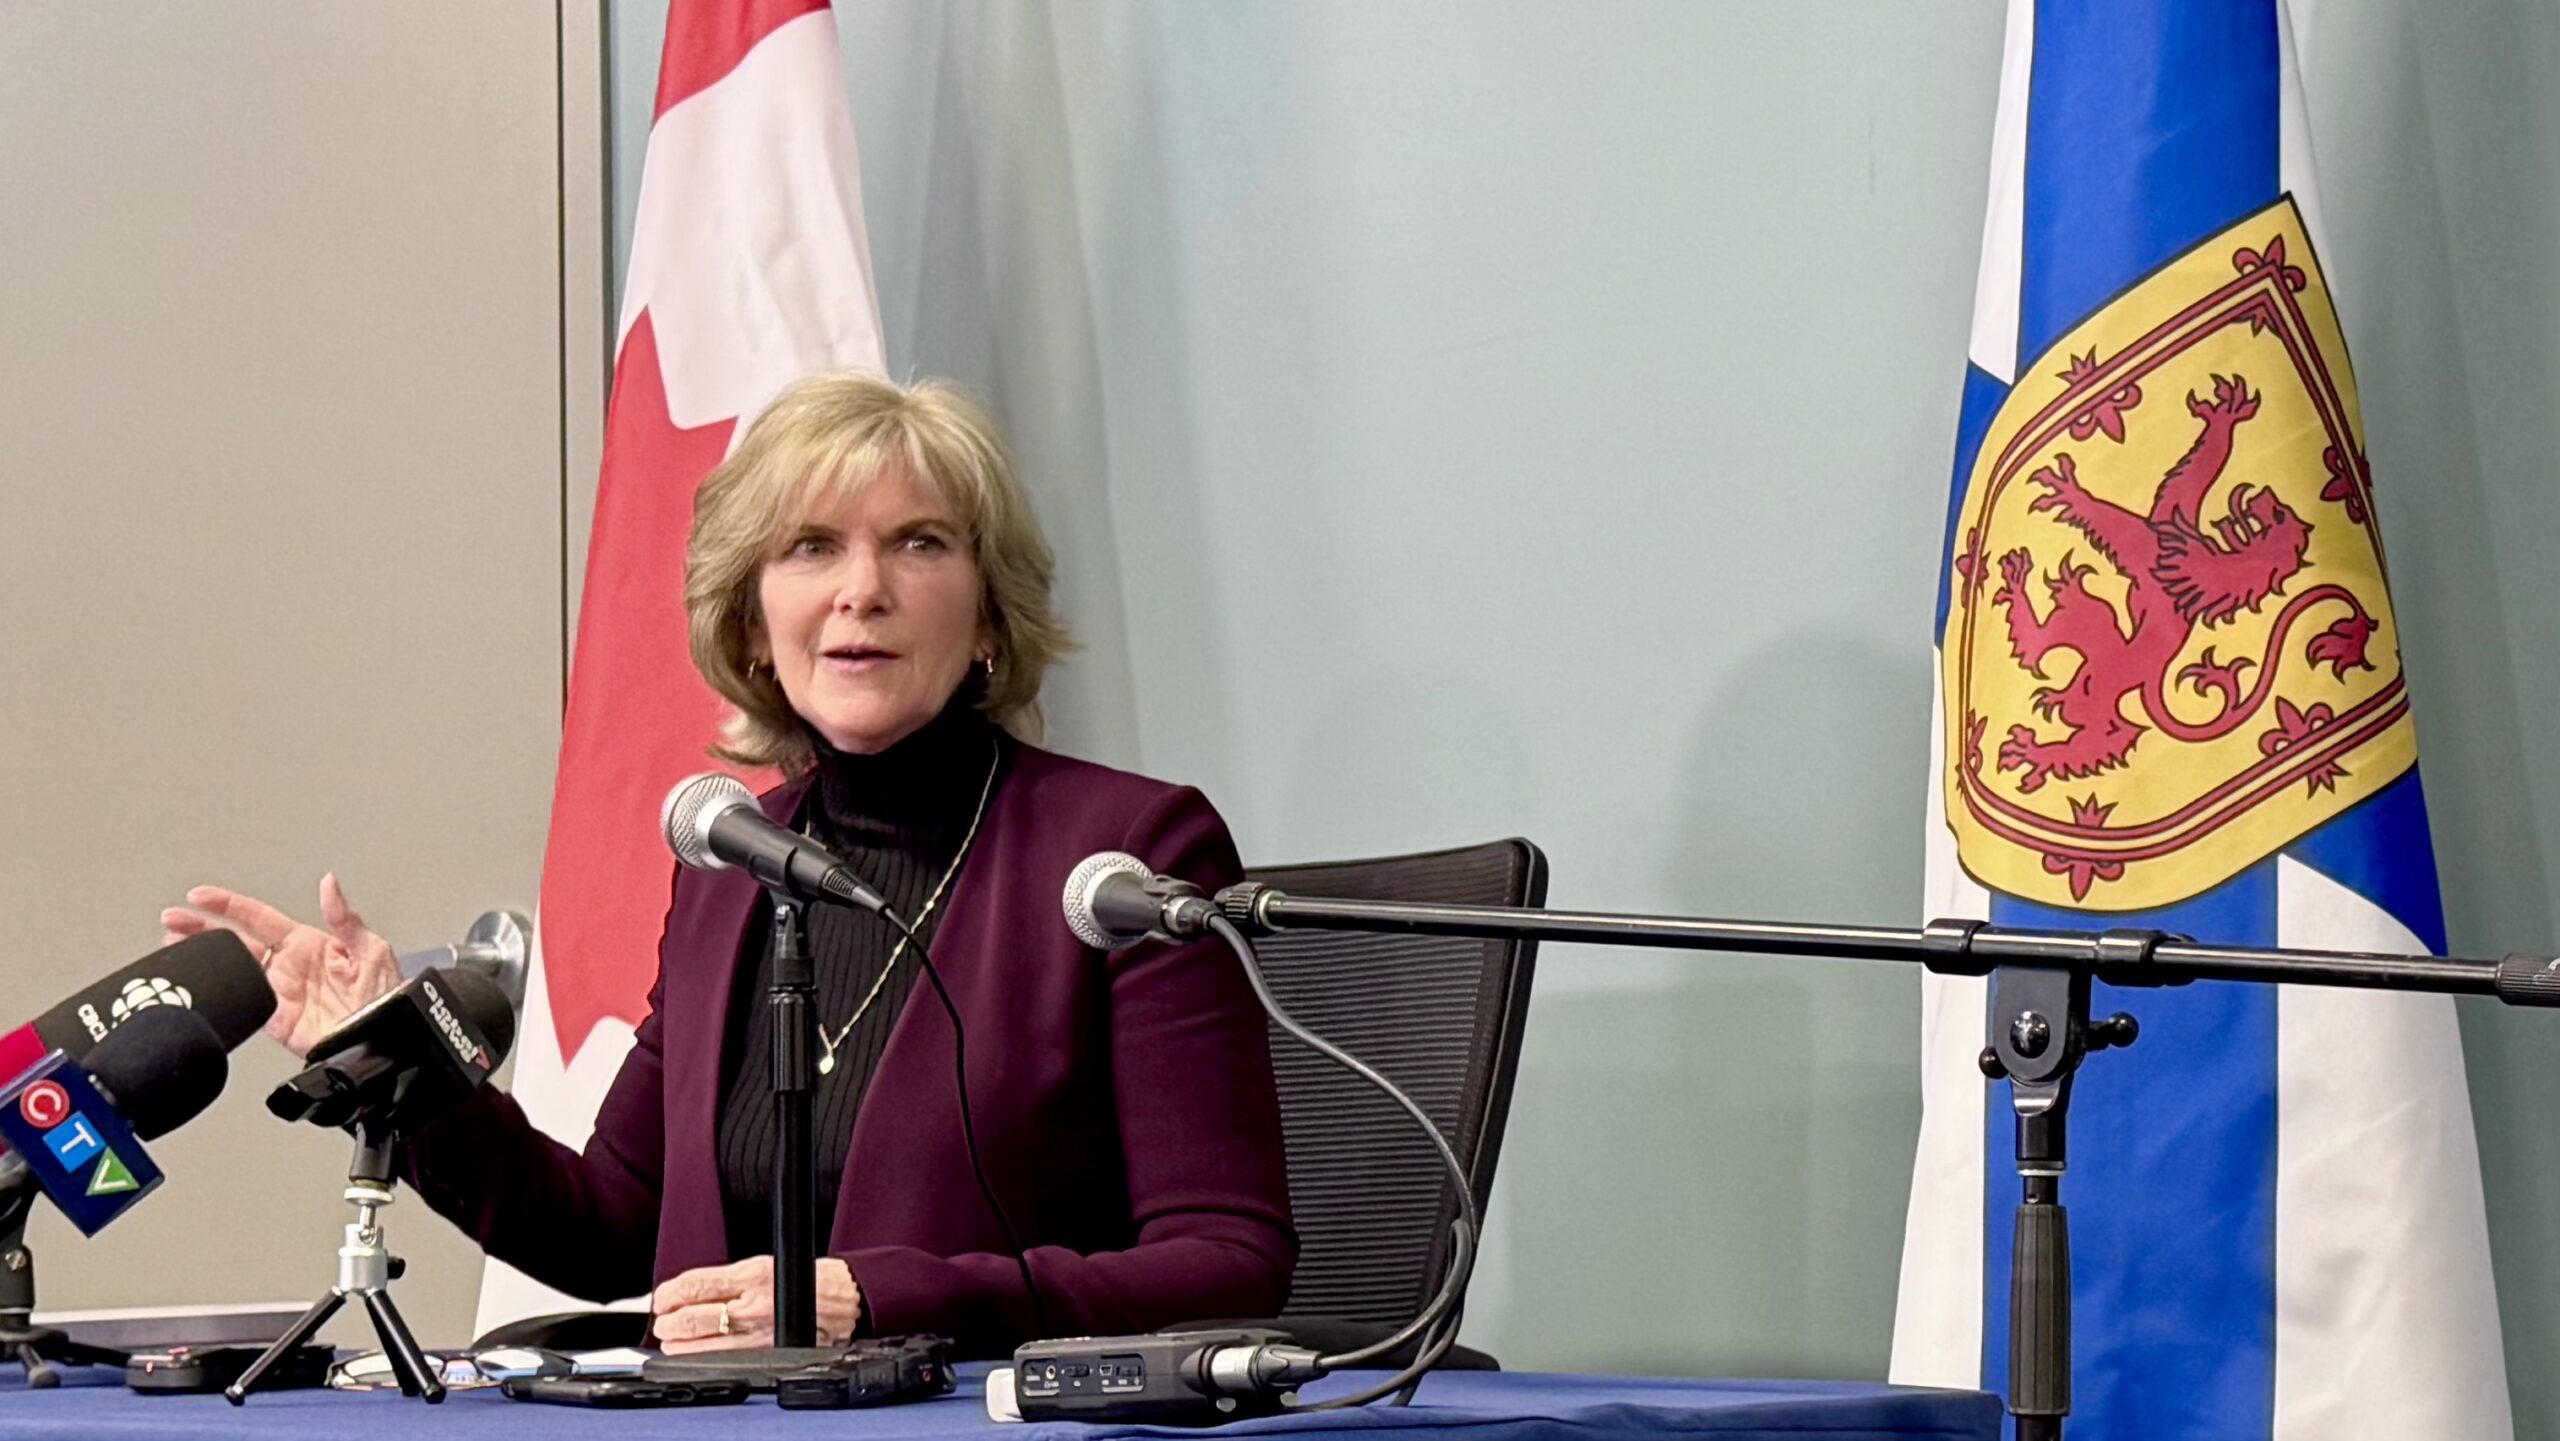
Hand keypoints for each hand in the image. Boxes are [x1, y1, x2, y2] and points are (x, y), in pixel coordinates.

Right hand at [160, 874, 401, 1057]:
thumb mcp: (371, 949)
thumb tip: (330, 884)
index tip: (200, 896)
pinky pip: (241, 1005)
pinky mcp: (275, 1020)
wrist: (387, 1036)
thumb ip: (345, 918)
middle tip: (171, 920)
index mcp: (307, 943)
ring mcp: (278, 992)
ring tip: (173, 948)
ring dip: (203, 959)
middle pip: (234, 941)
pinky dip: (220, 996)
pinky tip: (202, 986)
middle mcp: (288, 966)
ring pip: (231, 970)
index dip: (228, 905)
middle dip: (200, 929)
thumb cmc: (386, 994)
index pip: (259, 918)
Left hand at [651, 1256, 861, 1353]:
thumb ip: (726, 1279)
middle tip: (664, 1321)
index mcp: (752, 1275)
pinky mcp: (766, 1354)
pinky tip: (694, 1354)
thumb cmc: (808, 1280)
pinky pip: (722, 1360)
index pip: (696, 1285)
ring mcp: (758, 1334)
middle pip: (692, 1318)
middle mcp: (753, 1305)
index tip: (661, 1298)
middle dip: (669, 1322)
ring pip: (702, 1346)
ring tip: (674, 1339)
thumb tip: (688, 1292)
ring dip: (679, 1344)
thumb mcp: (764, 1266)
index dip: (670, 1294)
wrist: (846, 1302)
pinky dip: (700, 1358)